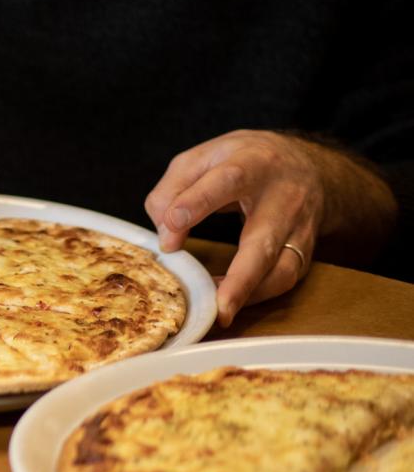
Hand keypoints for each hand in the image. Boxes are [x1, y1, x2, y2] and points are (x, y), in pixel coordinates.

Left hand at [144, 130, 337, 326]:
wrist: (305, 164)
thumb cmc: (242, 161)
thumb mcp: (201, 158)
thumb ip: (172, 191)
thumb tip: (166, 238)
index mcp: (253, 162)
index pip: (227, 180)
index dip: (197, 203)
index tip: (172, 225)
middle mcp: (284, 196)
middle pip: (264, 240)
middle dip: (242, 277)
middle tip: (219, 307)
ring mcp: (300, 227)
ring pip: (283, 269)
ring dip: (251, 296)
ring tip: (218, 313)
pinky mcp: (306, 250)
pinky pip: (284, 279)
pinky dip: (257, 296)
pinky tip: (229, 302)